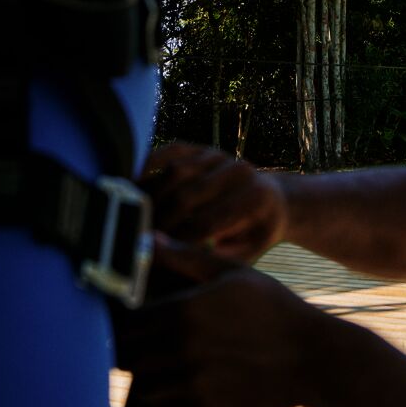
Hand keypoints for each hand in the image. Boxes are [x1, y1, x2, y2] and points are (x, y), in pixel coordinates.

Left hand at [116, 237, 330, 406]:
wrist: (312, 356)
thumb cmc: (273, 308)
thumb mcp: (233, 273)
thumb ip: (186, 258)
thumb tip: (147, 240)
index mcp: (185, 310)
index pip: (126, 322)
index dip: (119, 322)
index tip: (124, 320)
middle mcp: (183, 347)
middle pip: (126, 355)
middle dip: (126, 349)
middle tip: (138, 342)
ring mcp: (193, 380)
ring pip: (140, 383)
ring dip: (143, 373)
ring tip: (159, 362)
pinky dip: (161, 396)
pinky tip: (177, 381)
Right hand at [142, 142, 286, 260]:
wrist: (271, 200)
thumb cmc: (254, 234)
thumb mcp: (246, 254)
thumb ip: (213, 257)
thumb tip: (172, 258)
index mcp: (254, 198)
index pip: (206, 223)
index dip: (177, 241)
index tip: (155, 255)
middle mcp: (239, 170)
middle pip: (187, 196)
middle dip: (160, 221)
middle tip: (138, 240)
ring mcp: (219, 156)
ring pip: (176, 172)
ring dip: (152, 197)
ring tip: (136, 218)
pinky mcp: (202, 148)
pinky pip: (171, 152)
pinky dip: (149, 165)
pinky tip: (134, 185)